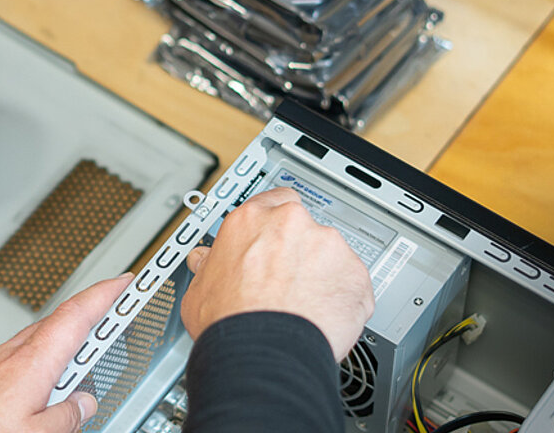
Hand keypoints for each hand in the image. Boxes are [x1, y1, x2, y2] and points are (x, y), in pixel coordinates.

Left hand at [0, 274, 132, 432]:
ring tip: (75, 373)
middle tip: (111, 319)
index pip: (77, 315)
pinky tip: (33, 391)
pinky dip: (32, 367)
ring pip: (32, 345)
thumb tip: (84, 405)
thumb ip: (66, 418)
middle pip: (57, 325)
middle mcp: (8, 355)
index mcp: (33, 364)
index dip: (105, 294)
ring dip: (58, 350)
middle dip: (87, 320)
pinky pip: (11, 362)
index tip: (124, 282)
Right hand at [180, 187, 374, 360]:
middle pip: (303, 227)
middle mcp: (291, 223)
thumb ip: (208, 266)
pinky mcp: (355, 272)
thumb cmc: (231, 322)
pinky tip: (324, 316)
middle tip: (286, 280)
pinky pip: (352, 282)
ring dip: (322, 273)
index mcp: (250, 220)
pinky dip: (343, 297)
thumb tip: (204, 262)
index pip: (273, 201)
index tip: (275, 235)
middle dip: (298, 251)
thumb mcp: (199, 289)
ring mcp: (327, 245)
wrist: (263, 353)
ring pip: (330, 254)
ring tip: (305, 305)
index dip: (276, 221)